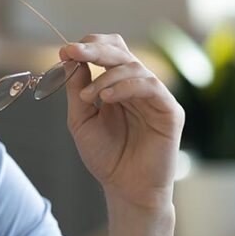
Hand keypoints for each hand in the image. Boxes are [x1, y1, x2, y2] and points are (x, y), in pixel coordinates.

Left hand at [61, 34, 184, 210]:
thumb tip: (70, 57)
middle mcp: (138, 87)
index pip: (108, 52)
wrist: (125, 189)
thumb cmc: (106, 157)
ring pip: (134, 67)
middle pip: (121, 52)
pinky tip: (106, 98)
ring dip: (106, 76)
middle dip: (95, 49)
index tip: (65, 50)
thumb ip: (77, 89)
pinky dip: (126, 87)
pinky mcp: (169, 111)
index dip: (88, 46)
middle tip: (73, 52)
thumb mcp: (81, 120)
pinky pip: (150, 86)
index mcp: (117, 86)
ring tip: (87, 96)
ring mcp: (156, 97)